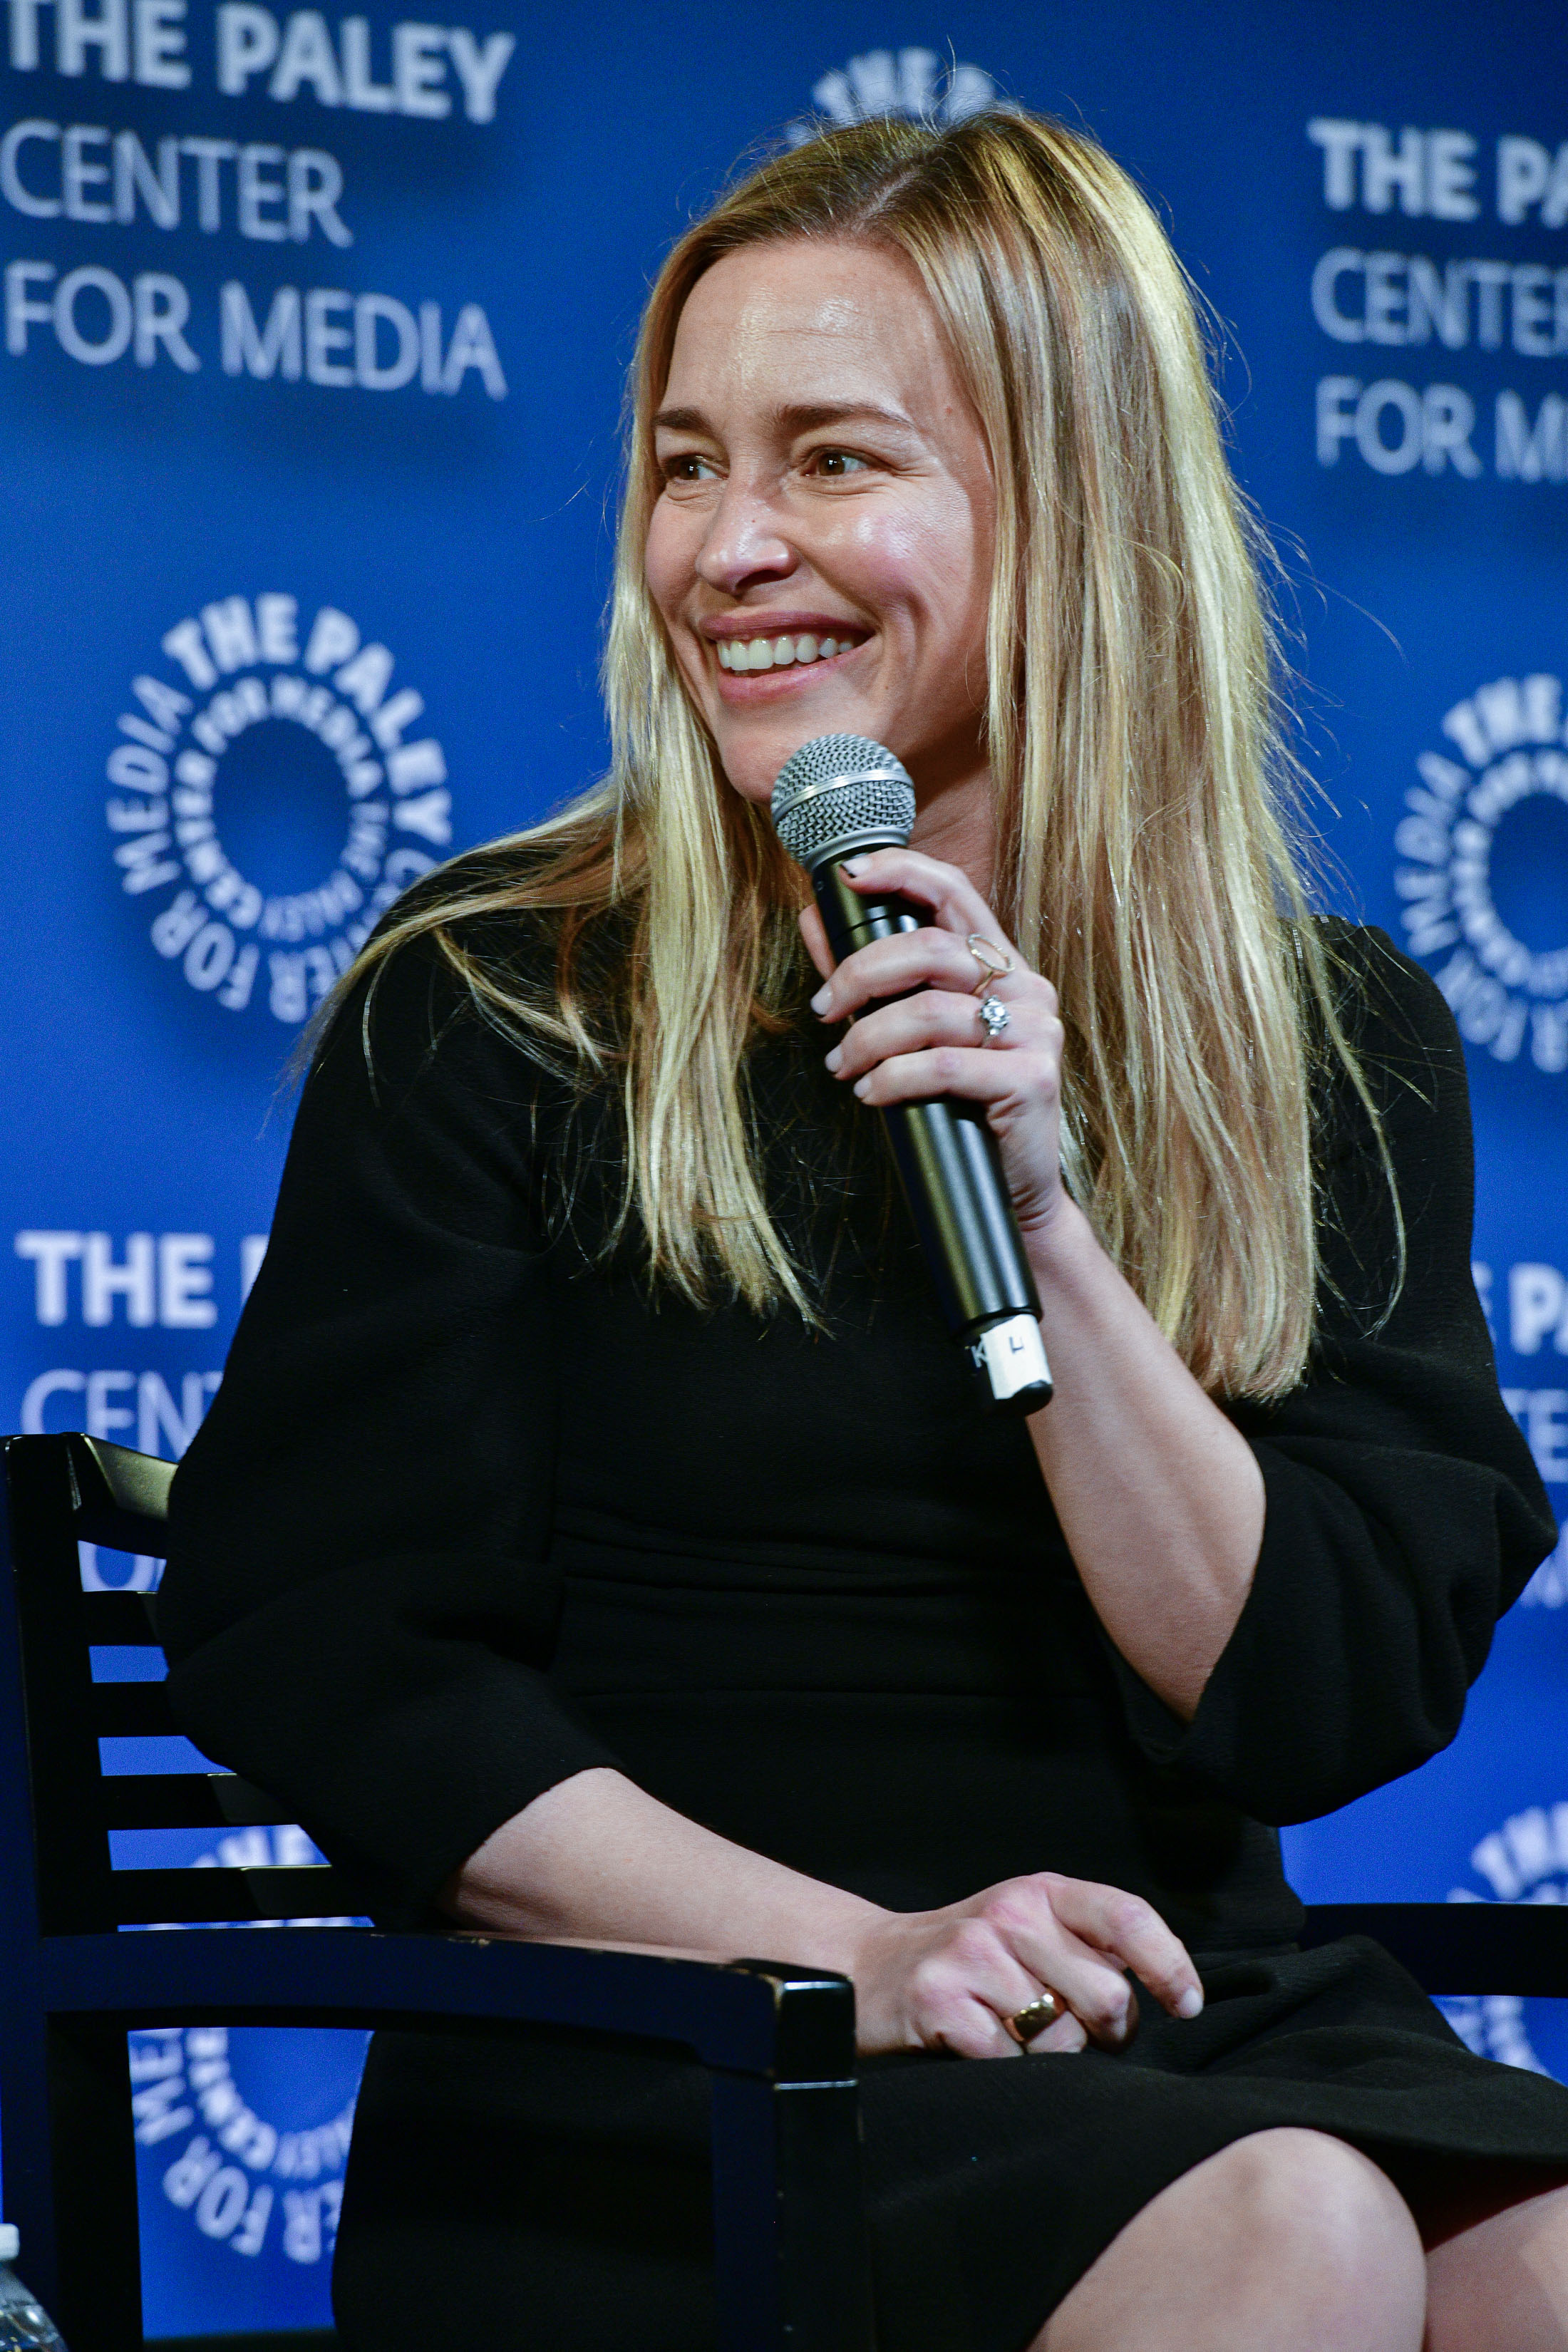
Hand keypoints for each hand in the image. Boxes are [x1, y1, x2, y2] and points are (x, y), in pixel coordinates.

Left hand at [800, 848, 1066, 1239]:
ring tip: (842, 1067)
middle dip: (861, 974)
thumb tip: (814, 918)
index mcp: (1002, 966)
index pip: (956, 891)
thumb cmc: (958, 1107)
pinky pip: (945, 1065)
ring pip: (931, 1011)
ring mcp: (1036, 1032)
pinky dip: (894, 1077)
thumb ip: (869, 976)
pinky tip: (873, 1095)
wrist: (1010, 1192)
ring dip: (868, 1038)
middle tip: (824, 1010)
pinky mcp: (1033, 1078)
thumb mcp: (910, 1034)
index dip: (903, 871)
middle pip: (932, 949)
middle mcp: (1027, 988)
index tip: (849, 876)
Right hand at [846, 1870, 1203, 2059]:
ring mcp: (972, 1956)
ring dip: (1051, 2057)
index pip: (1127, 1916)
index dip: (1169, 1965)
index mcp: (1042, 1892)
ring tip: (1015, 2034)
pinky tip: (981, 2045)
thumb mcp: (1030, 1928)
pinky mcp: (940, 2001)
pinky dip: (1006, 2071)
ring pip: (1063, 2041)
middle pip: (1106, 1997)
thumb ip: (1091, 1945)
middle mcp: (1009, 1914)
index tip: (1187, 2006)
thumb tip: (1173, 1987)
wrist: (872, 1966)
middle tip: (1077, 2032)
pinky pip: (1011, 2063)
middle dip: (1106, 2034)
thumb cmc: (972, 1958)